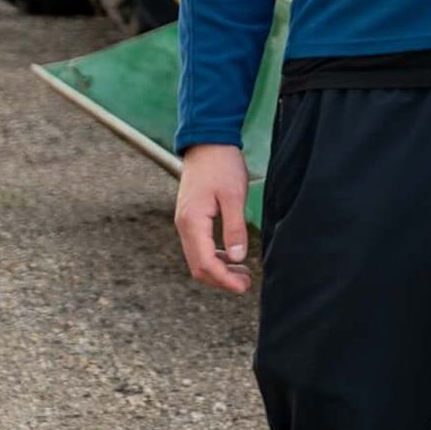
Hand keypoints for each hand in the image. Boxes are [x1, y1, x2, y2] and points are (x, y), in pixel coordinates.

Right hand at [176, 144, 251, 292]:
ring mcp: (185, 222)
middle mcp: (184, 225)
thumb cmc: (222, 165)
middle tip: (246, 284)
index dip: (224, 280)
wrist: (207, 142)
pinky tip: (232, 257)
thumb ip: (235, 228)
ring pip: (198, 258)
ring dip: (218, 270)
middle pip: (198, 266)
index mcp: (193, 222)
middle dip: (221, 279)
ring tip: (243, 274)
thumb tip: (238, 258)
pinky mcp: (191, 218)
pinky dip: (215, 257)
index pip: (205, 263)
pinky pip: (199, 247)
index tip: (243, 287)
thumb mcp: (234, 195)